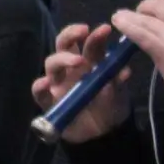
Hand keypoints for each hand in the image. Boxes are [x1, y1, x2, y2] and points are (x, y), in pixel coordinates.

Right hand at [34, 22, 131, 142]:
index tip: (104, 28)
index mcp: (88, 61)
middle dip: (71, 35)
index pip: (85, 41)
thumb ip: (118, 81)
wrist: (103, 134)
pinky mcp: (49, 101)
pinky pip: (39, 93)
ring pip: (51, 64)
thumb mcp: (119, 93)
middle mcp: (70, 68)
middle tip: (83, 31)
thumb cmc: (111, 107)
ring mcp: (58, 84)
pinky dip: (40, 87)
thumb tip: (123, 71)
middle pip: (63, 45)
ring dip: (62, 59)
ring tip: (77, 61)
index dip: (92, 33)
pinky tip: (46, 84)